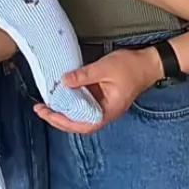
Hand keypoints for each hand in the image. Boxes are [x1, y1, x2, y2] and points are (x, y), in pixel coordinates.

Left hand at [33, 47, 163, 134]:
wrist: (148, 63)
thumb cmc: (130, 67)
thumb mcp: (104, 68)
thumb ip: (83, 76)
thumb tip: (63, 82)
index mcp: (108, 111)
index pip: (82, 125)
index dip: (63, 122)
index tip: (47, 113)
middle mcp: (105, 112)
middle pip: (78, 123)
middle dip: (58, 118)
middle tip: (39, 108)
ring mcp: (103, 105)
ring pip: (80, 114)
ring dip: (63, 110)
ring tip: (45, 102)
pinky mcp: (102, 97)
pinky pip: (84, 103)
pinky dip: (71, 100)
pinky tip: (61, 92)